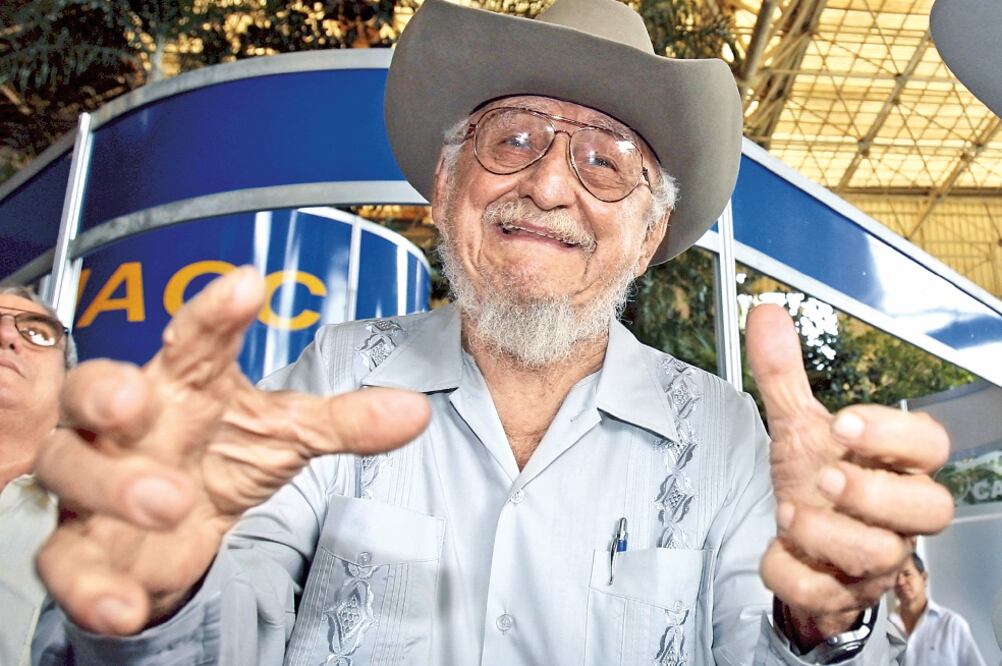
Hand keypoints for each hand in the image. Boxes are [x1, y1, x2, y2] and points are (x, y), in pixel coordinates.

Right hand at [33, 268, 430, 635]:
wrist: (177, 525)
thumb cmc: (223, 454)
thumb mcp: (287, 434)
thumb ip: (345, 421)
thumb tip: (415, 410)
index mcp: (184, 385)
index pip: (194, 339)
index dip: (214, 312)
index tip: (247, 285)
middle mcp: (129, 425)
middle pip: (95, 391)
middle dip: (107, 391)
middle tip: (137, 400)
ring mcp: (98, 482)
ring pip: (73, 470)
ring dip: (115, 485)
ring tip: (170, 503)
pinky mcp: (85, 545)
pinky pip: (68, 561)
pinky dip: (92, 584)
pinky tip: (125, 602)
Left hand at [746, 304, 953, 646]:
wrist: (802, 546)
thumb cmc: (817, 481)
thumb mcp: (798, 426)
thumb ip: (785, 375)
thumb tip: (766, 313)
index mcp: (895, 465)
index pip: (931, 445)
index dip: (894, 433)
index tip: (846, 421)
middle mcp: (896, 515)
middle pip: (929, 508)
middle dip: (876, 493)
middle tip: (827, 476)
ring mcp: (873, 559)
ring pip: (880, 556)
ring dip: (830, 533)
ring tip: (790, 508)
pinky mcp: (840, 594)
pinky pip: (828, 596)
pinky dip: (795, 575)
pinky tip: (775, 551)